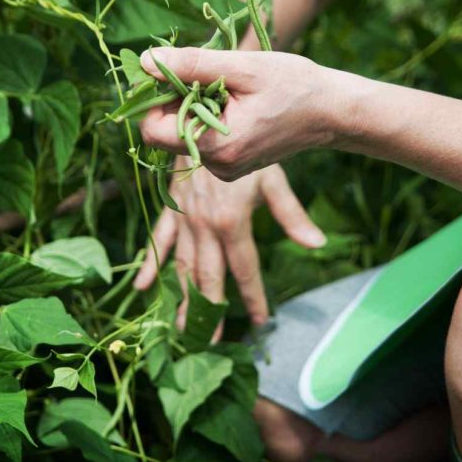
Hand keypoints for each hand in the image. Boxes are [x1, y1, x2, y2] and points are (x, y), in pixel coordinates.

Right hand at [132, 162, 324, 330]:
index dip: (253, 298)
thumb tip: (318, 244)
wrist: (205, 118)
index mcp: (232, 223)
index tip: (261, 321)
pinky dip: (150, 265)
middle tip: (209, 343)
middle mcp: (204, 227)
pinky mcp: (171, 209)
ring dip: (182, 298)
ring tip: (181, 330)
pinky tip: (142, 289)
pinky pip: (159, 241)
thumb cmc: (247, 148)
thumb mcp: (272, 180)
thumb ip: (292, 215)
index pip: (244, 271)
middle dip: (209, 312)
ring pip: (182, 267)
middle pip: (208, 278)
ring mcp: (184, 220)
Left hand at [138, 47, 337, 180]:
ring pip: (185, 132)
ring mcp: (225, 169)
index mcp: (219, 147)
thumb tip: (145, 61)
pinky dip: (211, 116)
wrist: (332, 112)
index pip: (153, 130)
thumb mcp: (242, 67)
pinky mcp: (232, 165)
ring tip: (233, 90)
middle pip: (167, 131)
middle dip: (179, 99)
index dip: (156, 98)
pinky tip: (238, 103)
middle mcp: (218, 166)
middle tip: (213, 77)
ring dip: (196, 105)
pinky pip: (203, 138)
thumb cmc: (294, 85)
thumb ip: (190, 65)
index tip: (178, 73)